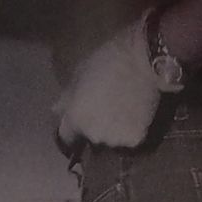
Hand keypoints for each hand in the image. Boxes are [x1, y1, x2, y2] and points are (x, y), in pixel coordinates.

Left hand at [49, 14, 166, 149]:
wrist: (144, 59)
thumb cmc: (108, 60)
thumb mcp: (80, 73)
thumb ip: (67, 98)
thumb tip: (57, 112)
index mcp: (76, 118)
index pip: (66, 138)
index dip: (72, 131)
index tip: (79, 123)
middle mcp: (93, 134)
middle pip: (90, 140)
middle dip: (94, 128)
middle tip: (105, 110)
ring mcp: (115, 139)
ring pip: (110, 141)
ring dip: (113, 131)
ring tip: (122, 111)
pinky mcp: (136, 139)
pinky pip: (129, 139)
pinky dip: (131, 130)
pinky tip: (135, 114)